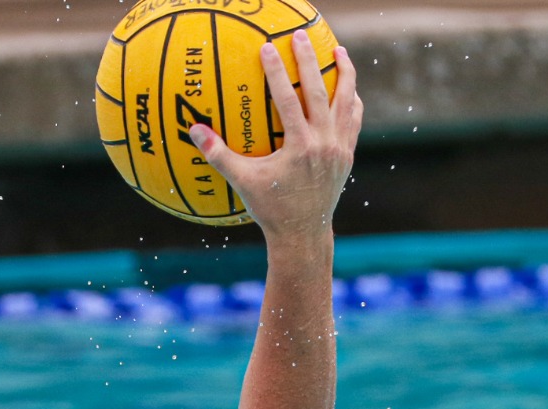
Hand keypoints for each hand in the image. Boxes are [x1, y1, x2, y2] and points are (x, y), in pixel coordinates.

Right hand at [189, 32, 360, 242]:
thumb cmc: (270, 209)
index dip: (277, 71)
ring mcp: (340, 148)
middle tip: (300, 36)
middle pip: (319, 91)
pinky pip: (354, 120)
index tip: (268, 47)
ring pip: (347, 101)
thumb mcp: (243, 182)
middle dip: (309, 60)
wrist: (303, 234)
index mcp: (299, 147)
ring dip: (344, 73)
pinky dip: (352, 101)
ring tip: (338, 51)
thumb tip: (193, 130)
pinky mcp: (348, 155)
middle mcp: (323, 143)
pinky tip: (348, 88)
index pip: (287, 98)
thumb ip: (219, 155)